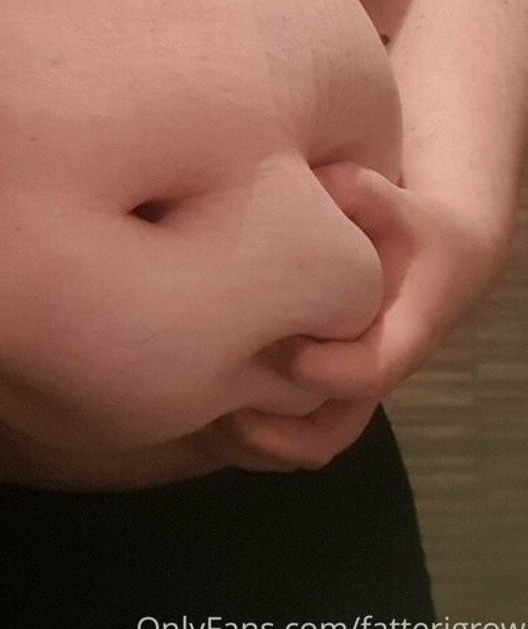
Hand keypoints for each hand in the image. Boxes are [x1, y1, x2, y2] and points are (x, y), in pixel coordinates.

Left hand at [186, 162, 508, 472]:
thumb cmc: (411, 226)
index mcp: (400, 334)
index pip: (370, 374)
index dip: (326, 371)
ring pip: (302, 443)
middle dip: (278, 432)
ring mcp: (343, 387)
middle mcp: (369, 371)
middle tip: (223, 410)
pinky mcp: (317, 387)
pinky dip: (243, 436)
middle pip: (330, 432)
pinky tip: (193, 414)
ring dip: (252, 444)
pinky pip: (283, 432)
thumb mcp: (399, 203)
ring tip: (197, 423)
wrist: (436, 258)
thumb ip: (367, 193)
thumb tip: (327, 184)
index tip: (285, 352)